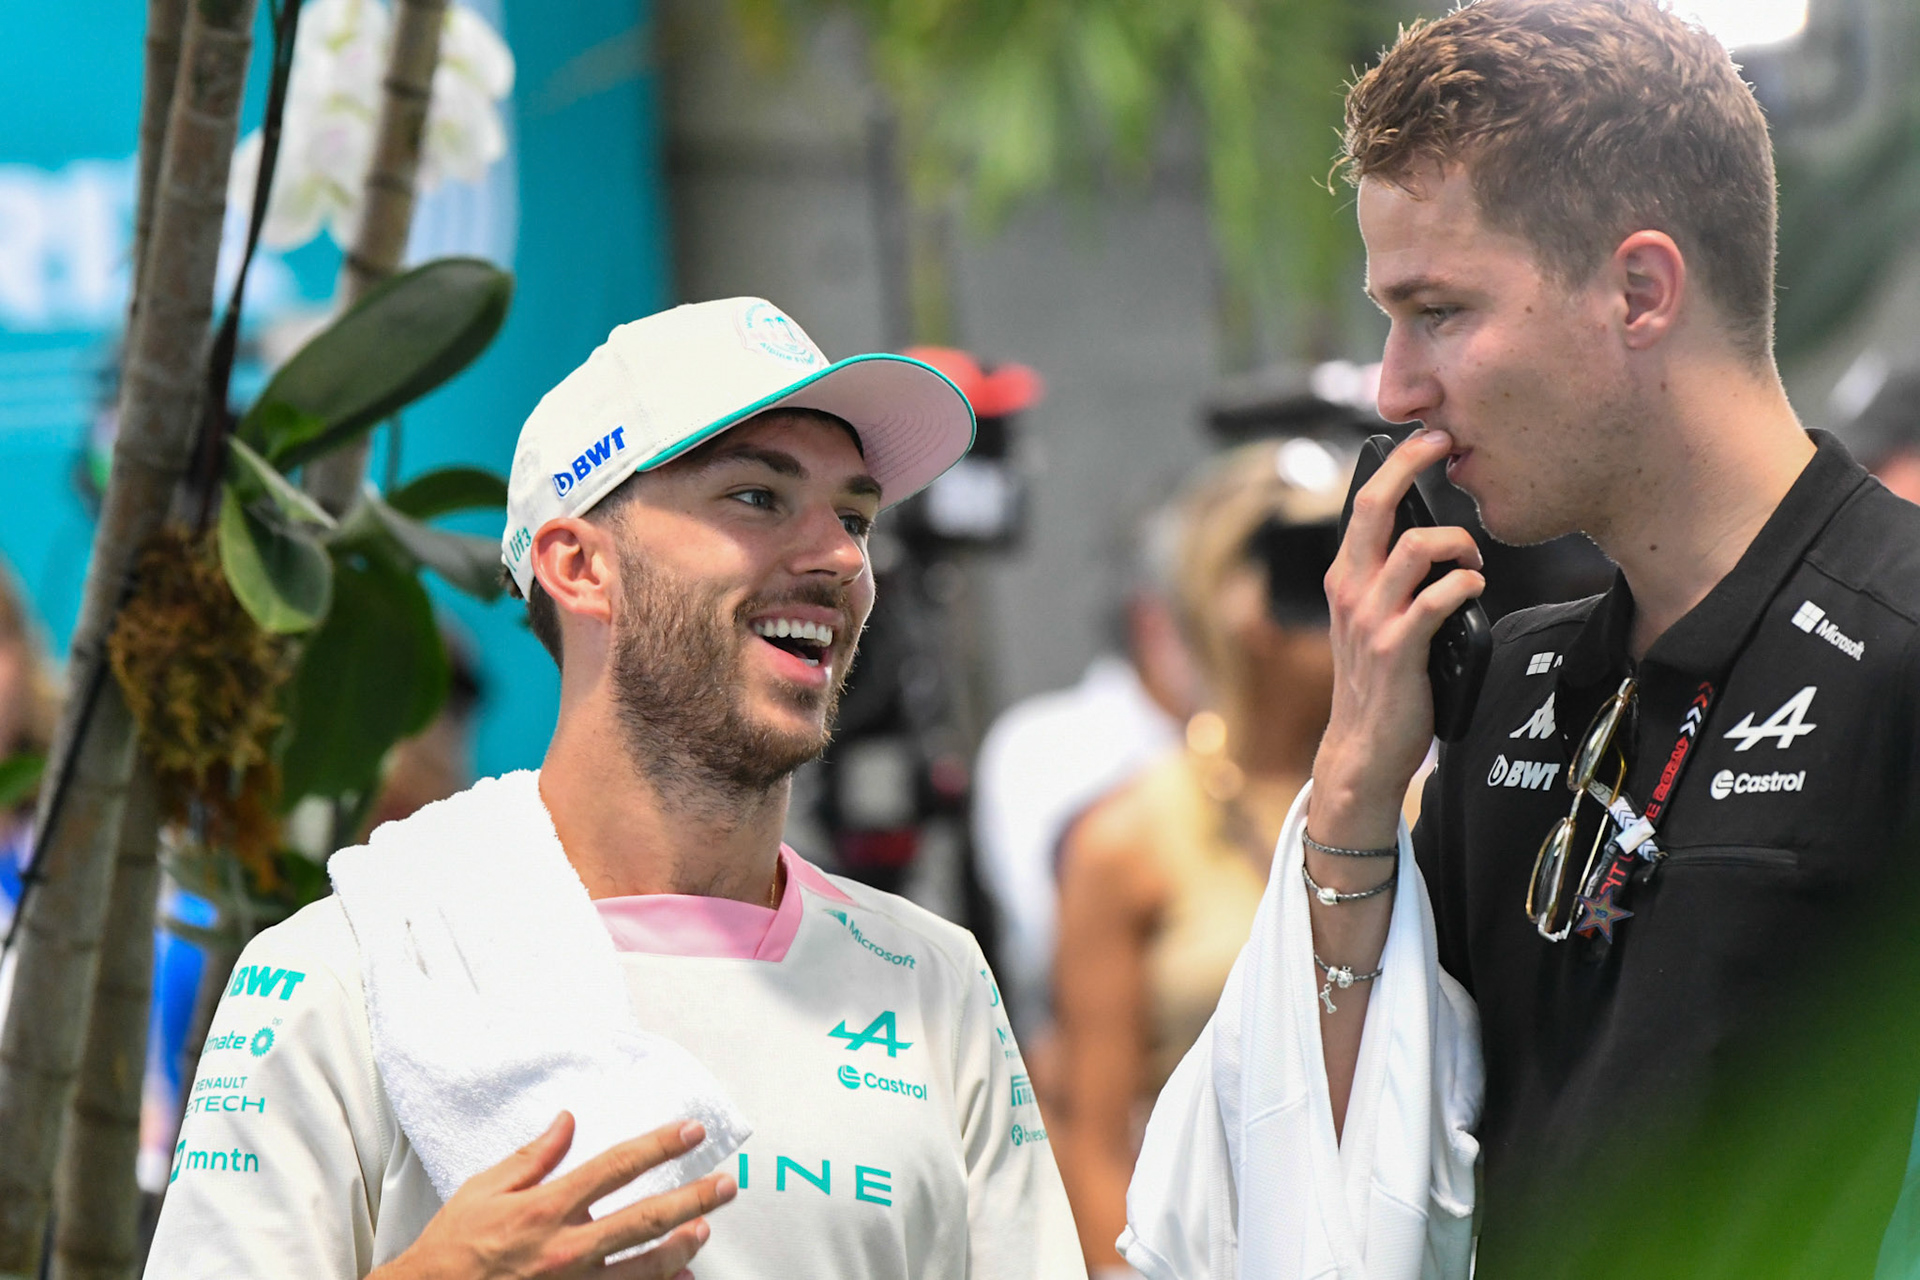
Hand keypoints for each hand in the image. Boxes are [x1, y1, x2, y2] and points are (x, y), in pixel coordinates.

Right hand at [371, 1112, 736, 1279]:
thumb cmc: (453, 1248)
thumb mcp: (484, 1189)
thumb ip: (534, 1156)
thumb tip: (567, 1121)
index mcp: (547, 1207)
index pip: (617, 1166)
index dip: (660, 1145)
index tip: (691, 1131)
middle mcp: (567, 1247)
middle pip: (645, 1218)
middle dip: (693, 1198)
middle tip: (727, 1185)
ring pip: (644, 1269)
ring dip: (681, 1248)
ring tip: (706, 1229)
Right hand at [1310, 429, 1484, 850]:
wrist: (1362, 749)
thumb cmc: (1379, 684)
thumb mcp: (1372, 621)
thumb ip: (1390, 582)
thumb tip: (1435, 541)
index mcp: (1344, 578)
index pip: (1363, 504)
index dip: (1395, 464)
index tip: (1429, 439)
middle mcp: (1350, 590)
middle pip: (1375, 506)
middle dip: (1411, 466)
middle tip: (1446, 443)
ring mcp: (1371, 619)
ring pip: (1413, 548)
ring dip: (1456, 543)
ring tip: (1473, 558)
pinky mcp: (1397, 649)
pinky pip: (1435, 599)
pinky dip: (1463, 585)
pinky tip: (1474, 589)